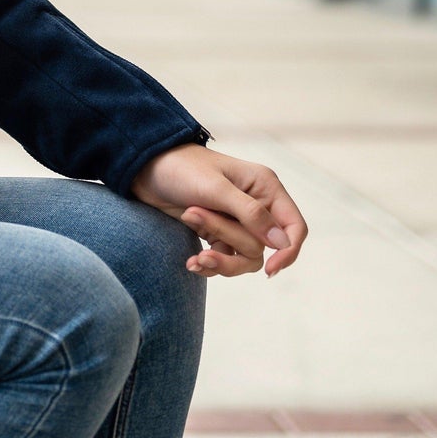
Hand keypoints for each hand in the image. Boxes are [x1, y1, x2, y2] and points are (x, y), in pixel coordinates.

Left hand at [129, 141, 307, 279]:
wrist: (142, 168)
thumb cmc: (180, 168)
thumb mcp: (215, 188)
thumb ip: (250, 214)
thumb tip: (282, 242)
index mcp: (264, 187)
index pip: (294, 227)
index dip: (288, 251)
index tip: (270, 269)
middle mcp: (255, 205)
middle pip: (263, 246)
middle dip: (227, 238)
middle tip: (193, 214)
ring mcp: (235, 221)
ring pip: (245, 258)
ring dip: (218, 256)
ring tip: (191, 248)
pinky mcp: (216, 233)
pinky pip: (225, 260)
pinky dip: (210, 264)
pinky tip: (191, 262)